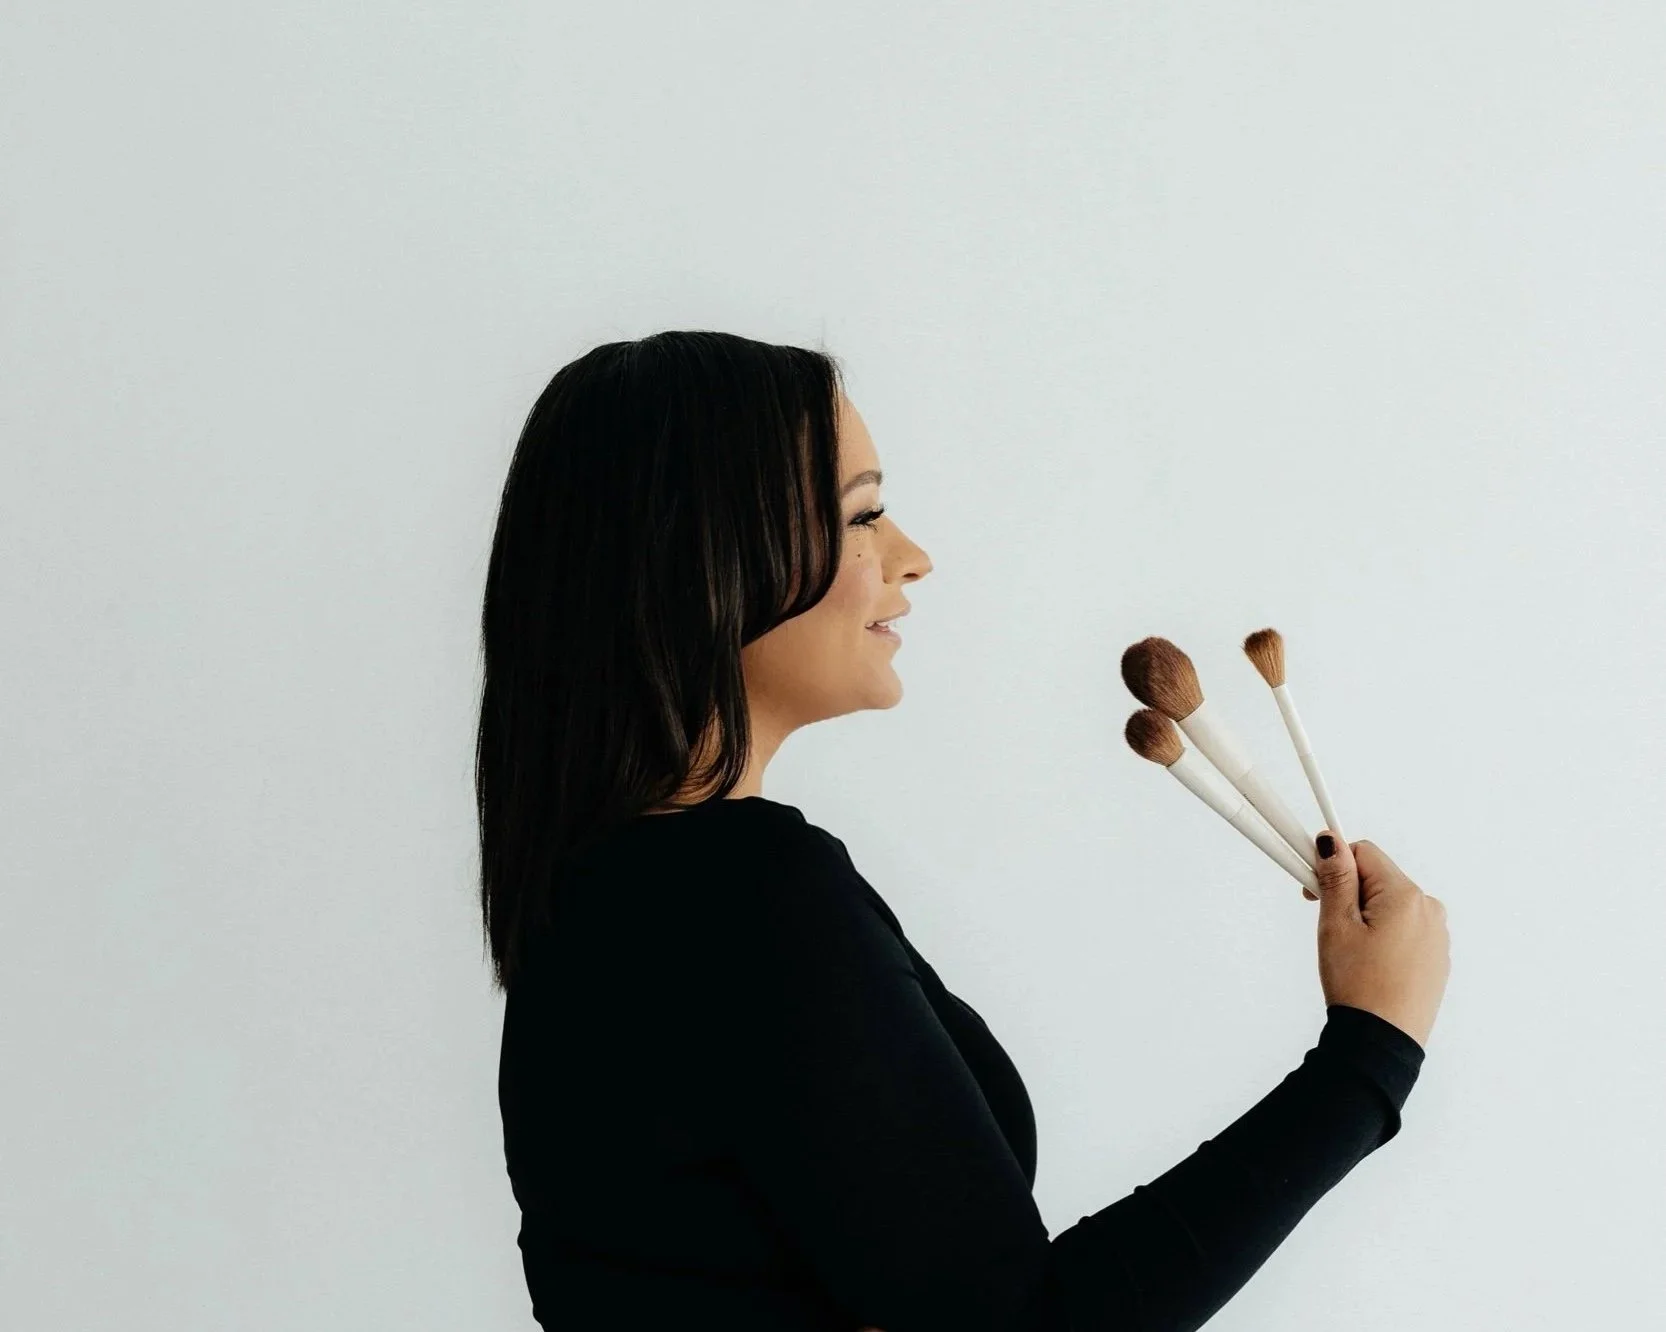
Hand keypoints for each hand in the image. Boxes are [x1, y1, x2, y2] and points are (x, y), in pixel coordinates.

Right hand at [1312, 834, 1449, 1047]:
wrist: (1383, 1040)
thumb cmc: (1359, 985)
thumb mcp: (1337, 925)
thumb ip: (1336, 878)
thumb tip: (1332, 841)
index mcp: (1405, 895)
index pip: (1363, 853)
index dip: (1333, 865)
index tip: (1313, 887)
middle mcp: (1429, 909)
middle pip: (1378, 878)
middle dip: (1348, 892)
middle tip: (1328, 924)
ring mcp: (1437, 934)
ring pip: (1391, 904)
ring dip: (1366, 914)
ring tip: (1350, 949)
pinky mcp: (1436, 956)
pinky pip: (1405, 929)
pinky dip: (1385, 935)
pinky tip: (1370, 962)